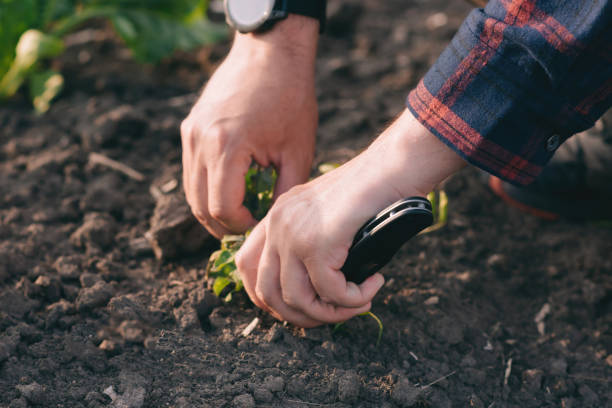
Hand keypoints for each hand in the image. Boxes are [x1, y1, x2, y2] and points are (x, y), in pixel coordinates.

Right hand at [181, 16, 318, 238]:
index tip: (257, 227)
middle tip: (246, 228)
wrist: (271, 53)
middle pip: (199, 205)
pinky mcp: (189, 126)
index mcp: (226, 148)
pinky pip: (191, 169)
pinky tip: (230, 188)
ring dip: (211, 208)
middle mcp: (199, 141)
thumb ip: (282, 192)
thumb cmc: (291, 98)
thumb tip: (271, 224)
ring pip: (190, 190)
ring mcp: (190, 133)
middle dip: (222, 225)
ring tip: (238, 212)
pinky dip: (206, 186)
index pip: (221, 209)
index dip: (240, 227)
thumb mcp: (297, 151)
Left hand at [236, 110, 465, 326]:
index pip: (245, 264)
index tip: (299, 306)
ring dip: (330, 313)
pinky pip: (331, 293)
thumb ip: (310, 242)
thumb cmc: (369, 190)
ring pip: (296, 299)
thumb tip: (314, 292)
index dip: (265, 296)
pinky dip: (354, 299)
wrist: (392, 165)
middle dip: (299, 316)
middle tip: (333, 313)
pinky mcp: (319, 244)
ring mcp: (295, 234)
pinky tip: (372, 285)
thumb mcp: (327, 214)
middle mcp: (278, 224)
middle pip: (265, 291)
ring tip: (358, 302)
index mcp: (276, 216)